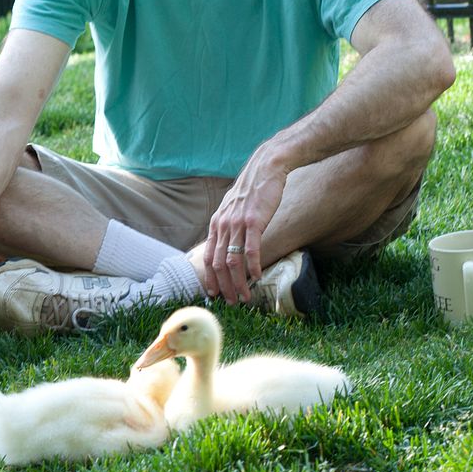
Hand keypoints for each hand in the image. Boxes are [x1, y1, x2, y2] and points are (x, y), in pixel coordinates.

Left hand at [205, 148, 288, 302]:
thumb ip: (227, 226)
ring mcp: (237, 224)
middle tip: (231, 302)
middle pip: (218, 263)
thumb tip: (226, 243)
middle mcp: (223, 225)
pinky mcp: (254, 222)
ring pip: (233, 260)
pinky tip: (257, 277)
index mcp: (216, 224)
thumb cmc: (252, 191)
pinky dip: (253, 266)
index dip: (209, 277)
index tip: (213, 293)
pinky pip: (251, 249)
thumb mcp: (232, 208)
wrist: (265, 169)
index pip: (207, 256)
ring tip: (244, 295)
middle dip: (223, 286)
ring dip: (238, 282)